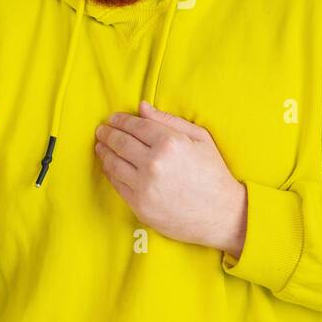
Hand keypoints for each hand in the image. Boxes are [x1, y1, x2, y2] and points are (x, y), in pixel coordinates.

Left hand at [94, 100, 246, 255]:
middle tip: (101, 130)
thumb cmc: (213, 173)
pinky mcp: (140, 205)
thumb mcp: (200, 138)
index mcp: (170, 143)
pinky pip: (117, 184)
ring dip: (104, 151)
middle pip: (120, 142)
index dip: (121, 120)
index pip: (136, 126)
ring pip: (113, 163)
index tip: (113, 118)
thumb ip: (169, 121)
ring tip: (101, 145)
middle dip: (107, 133)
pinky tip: (108, 165)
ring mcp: (145, 186)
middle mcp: (154, 163)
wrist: (221, 214)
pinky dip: (109, 172)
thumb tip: (142, 107)